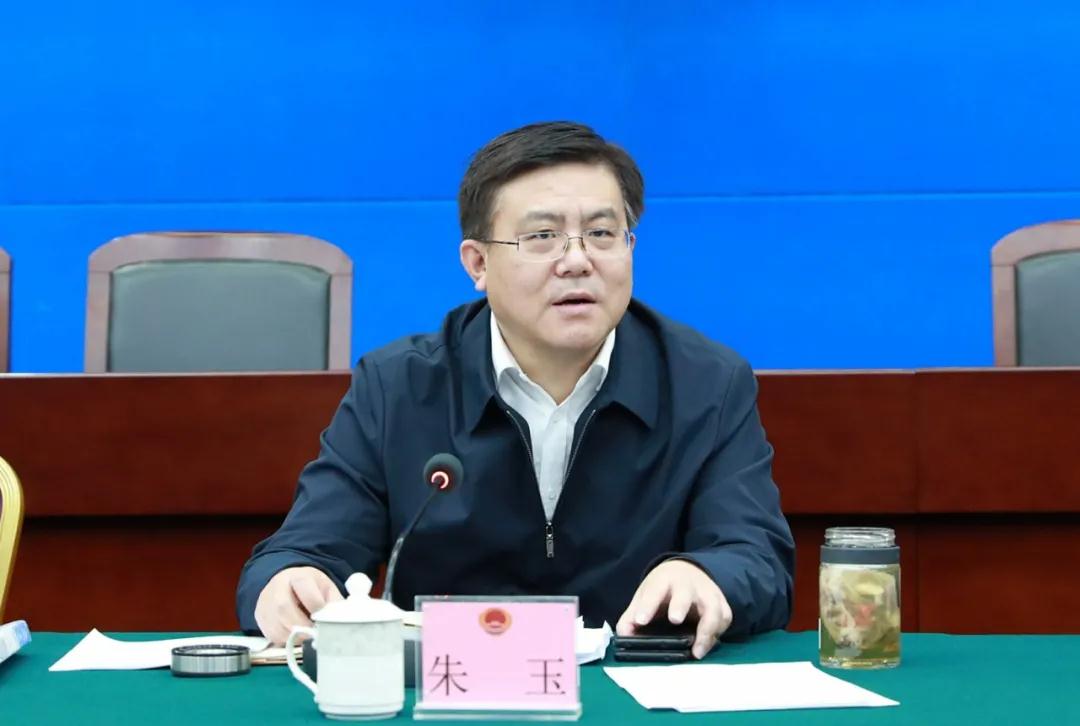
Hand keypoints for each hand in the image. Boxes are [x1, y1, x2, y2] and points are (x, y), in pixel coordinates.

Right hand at [254, 566, 343, 644]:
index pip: (303, 588)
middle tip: (316, 636)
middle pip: (284, 609)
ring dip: (294, 638)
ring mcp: (265, 604)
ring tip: (308, 638)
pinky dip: (286, 642)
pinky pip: (272, 636)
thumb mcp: (326, 588)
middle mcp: (277, 588)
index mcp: (297, 576)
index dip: (316, 606)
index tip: (325, 618)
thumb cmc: (310, 588)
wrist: (286, 584)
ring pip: (276, 626)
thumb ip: (334, 602)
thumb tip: (341, 620)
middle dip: (303, 626)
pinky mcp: (260, 619)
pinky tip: (296, 638)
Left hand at [616, 559, 731, 658]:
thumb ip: (632, 616)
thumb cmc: (664, 589)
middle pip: (685, 593)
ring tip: (696, 652)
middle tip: (674, 620)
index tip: (640, 620)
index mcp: (664, 580)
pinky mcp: (721, 603)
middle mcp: (687, 584)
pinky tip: (706, 646)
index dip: (647, 605)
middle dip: (680, 605)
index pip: (654, 590)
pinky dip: (718, 633)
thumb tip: (623, 637)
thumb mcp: (646, 595)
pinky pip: (725, 618)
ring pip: (713, 608)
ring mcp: (707, 593)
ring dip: (707, 629)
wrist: (688, 571)